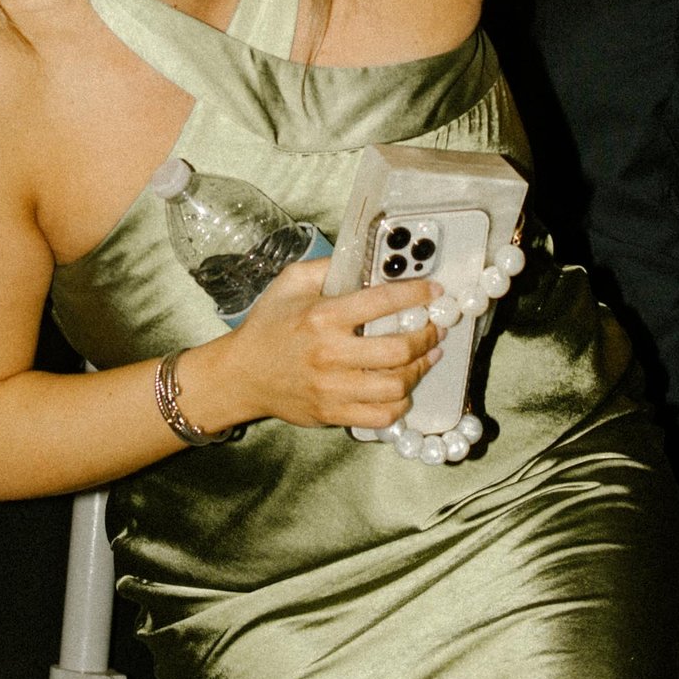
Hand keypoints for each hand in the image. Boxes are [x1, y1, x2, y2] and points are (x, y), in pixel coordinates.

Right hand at [181, 259, 441, 433]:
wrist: (241, 374)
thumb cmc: (268, 326)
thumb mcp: (290, 283)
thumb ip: (325, 267)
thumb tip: (364, 262)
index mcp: (323, 317)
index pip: (383, 301)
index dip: (417, 294)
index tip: (435, 292)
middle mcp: (330, 353)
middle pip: (399, 349)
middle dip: (427, 337)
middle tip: (436, 329)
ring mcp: (332, 388)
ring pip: (395, 386)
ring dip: (420, 370)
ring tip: (427, 357)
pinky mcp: (332, 413)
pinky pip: (380, 416)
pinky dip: (400, 404)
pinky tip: (403, 389)